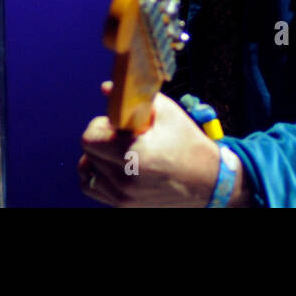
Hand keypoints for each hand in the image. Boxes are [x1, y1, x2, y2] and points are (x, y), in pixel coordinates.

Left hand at [78, 81, 230, 206]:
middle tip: (121, 136)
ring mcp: (122, 197)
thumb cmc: (188, 143)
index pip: (90, 138)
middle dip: (101, 139)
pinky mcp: (123, 206)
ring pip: (88, 171)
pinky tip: (114, 167)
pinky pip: (93, 188)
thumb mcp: (167, 113)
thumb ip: (135, 98)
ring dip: (98, 158)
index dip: (101, 126)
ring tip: (118, 152)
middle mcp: (124, 180)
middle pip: (88, 152)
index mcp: (134, 155)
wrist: (207, 182)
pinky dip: (98, 175)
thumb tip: (106, 88)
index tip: (117, 124)